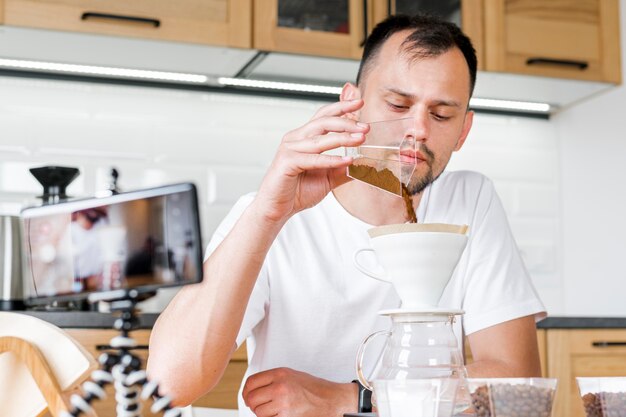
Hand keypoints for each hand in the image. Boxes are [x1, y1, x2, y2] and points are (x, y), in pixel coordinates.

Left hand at [242, 367, 357, 416]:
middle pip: (251, 398)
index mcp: (280, 374)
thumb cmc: (313, 388)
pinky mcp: (286, 416)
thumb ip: (272, 379)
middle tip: (258, 406)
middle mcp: (280, 387)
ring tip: (272, 410)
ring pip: (258, 412)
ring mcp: (283, 402)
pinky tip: (279, 415)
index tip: (248, 396)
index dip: (246, 391)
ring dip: (262, 413)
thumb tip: (253, 389)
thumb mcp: (291, 375)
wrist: (331, 400)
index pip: (251, 382)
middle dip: (252, 404)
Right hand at [253, 99, 367, 224]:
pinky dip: (331, 159)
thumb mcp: (327, 178)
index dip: (341, 107)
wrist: (277, 209)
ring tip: (360, 139)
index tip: (359, 103)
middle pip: (323, 122)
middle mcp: (295, 139)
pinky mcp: (287, 162)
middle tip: (365, 127)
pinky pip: (313, 159)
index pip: (323, 116)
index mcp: (303, 137)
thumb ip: (343, 169)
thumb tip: (363, 164)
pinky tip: (346, 160)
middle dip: (346, 123)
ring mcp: (290, 149)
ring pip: (320, 139)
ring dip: (343, 138)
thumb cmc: (296, 192)